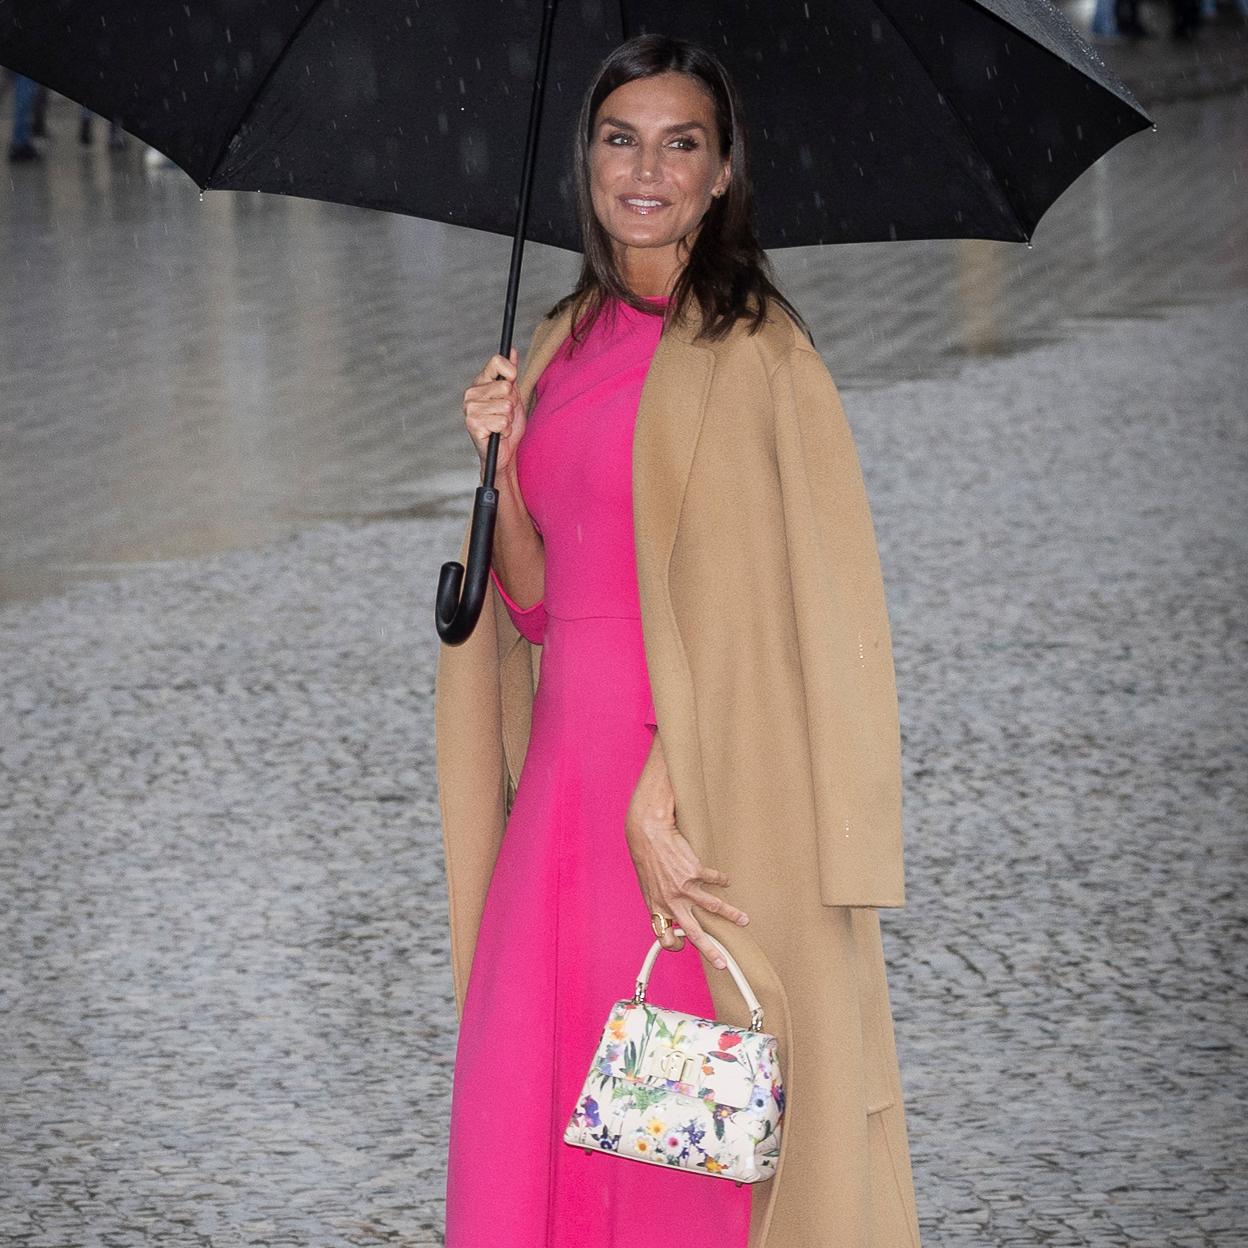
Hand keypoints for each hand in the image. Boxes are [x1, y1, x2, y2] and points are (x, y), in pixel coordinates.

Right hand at [463, 347, 526, 474]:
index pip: (496, 362)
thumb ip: (511, 374)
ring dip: (509, 419)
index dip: (510, 372)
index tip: (513, 382)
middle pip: (505, 386)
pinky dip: (506, 430)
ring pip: (505, 406)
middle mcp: (471, 394)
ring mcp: (470, 409)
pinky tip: (498, 434)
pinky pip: (502, 422)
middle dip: (512, 404)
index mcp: (480, 383)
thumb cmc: (508, 425)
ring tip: (502, 426)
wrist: (505, 452)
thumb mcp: (514, 396)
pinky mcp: (473, 426)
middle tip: (505, 414)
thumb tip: (512, 351)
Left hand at [625, 752, 749, 972]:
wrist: (650, 834)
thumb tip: (674, 913)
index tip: (684, 945)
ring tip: (743, 920)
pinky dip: (721, 880)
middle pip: (694, 933)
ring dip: (731, 915)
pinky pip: (714, 880)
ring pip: (713, 907)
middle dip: (710, 951)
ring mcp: (685, 888)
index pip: (665, 937)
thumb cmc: (648, 859)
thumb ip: (662, 901)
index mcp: (657, 907)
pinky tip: (726, 880)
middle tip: (722, 962)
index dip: (674, 945)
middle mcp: (672, 902)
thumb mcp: (649, 885)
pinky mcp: (695, 871)